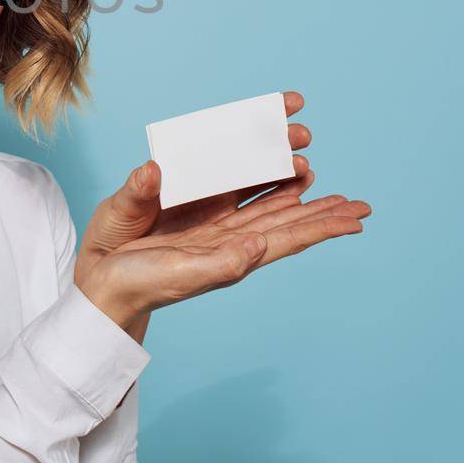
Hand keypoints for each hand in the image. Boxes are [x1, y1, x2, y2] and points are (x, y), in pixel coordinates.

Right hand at [77, 184, 371, 330]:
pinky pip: (233, 192)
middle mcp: (231, 239)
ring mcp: (213, 226)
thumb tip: (258, 246)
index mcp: (235, 255)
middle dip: (320, 210)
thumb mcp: (182, 276)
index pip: (289, 237)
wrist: (104, 286)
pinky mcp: (191, 213)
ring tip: (320, 178)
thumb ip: (221, 263)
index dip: (322, 226)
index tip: (356, 217)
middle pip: (285, 220)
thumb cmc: (141, 285)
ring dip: (293, 192)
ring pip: (263, 204)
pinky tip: (269, 176)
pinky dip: (256, 183)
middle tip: (358, 203)